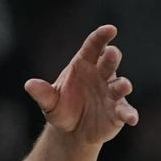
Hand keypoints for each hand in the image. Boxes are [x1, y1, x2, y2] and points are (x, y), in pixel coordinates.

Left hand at [24, 25, 137, 144]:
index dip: (102, 36)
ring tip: (124, 86)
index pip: (94, 46)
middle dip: (111, 57)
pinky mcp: (119, 111)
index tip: (110, 29)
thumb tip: (29, 84)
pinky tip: (132, 119)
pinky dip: (129, 114)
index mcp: (84, 65)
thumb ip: (42, 93)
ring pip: (120, 84)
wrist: (72, 131)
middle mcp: (101, 75)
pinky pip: (126, 111)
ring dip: (122, 85)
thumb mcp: (49, 102)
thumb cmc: (62, 109)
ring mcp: (112, 92)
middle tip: (111, 53)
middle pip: (109, 61)